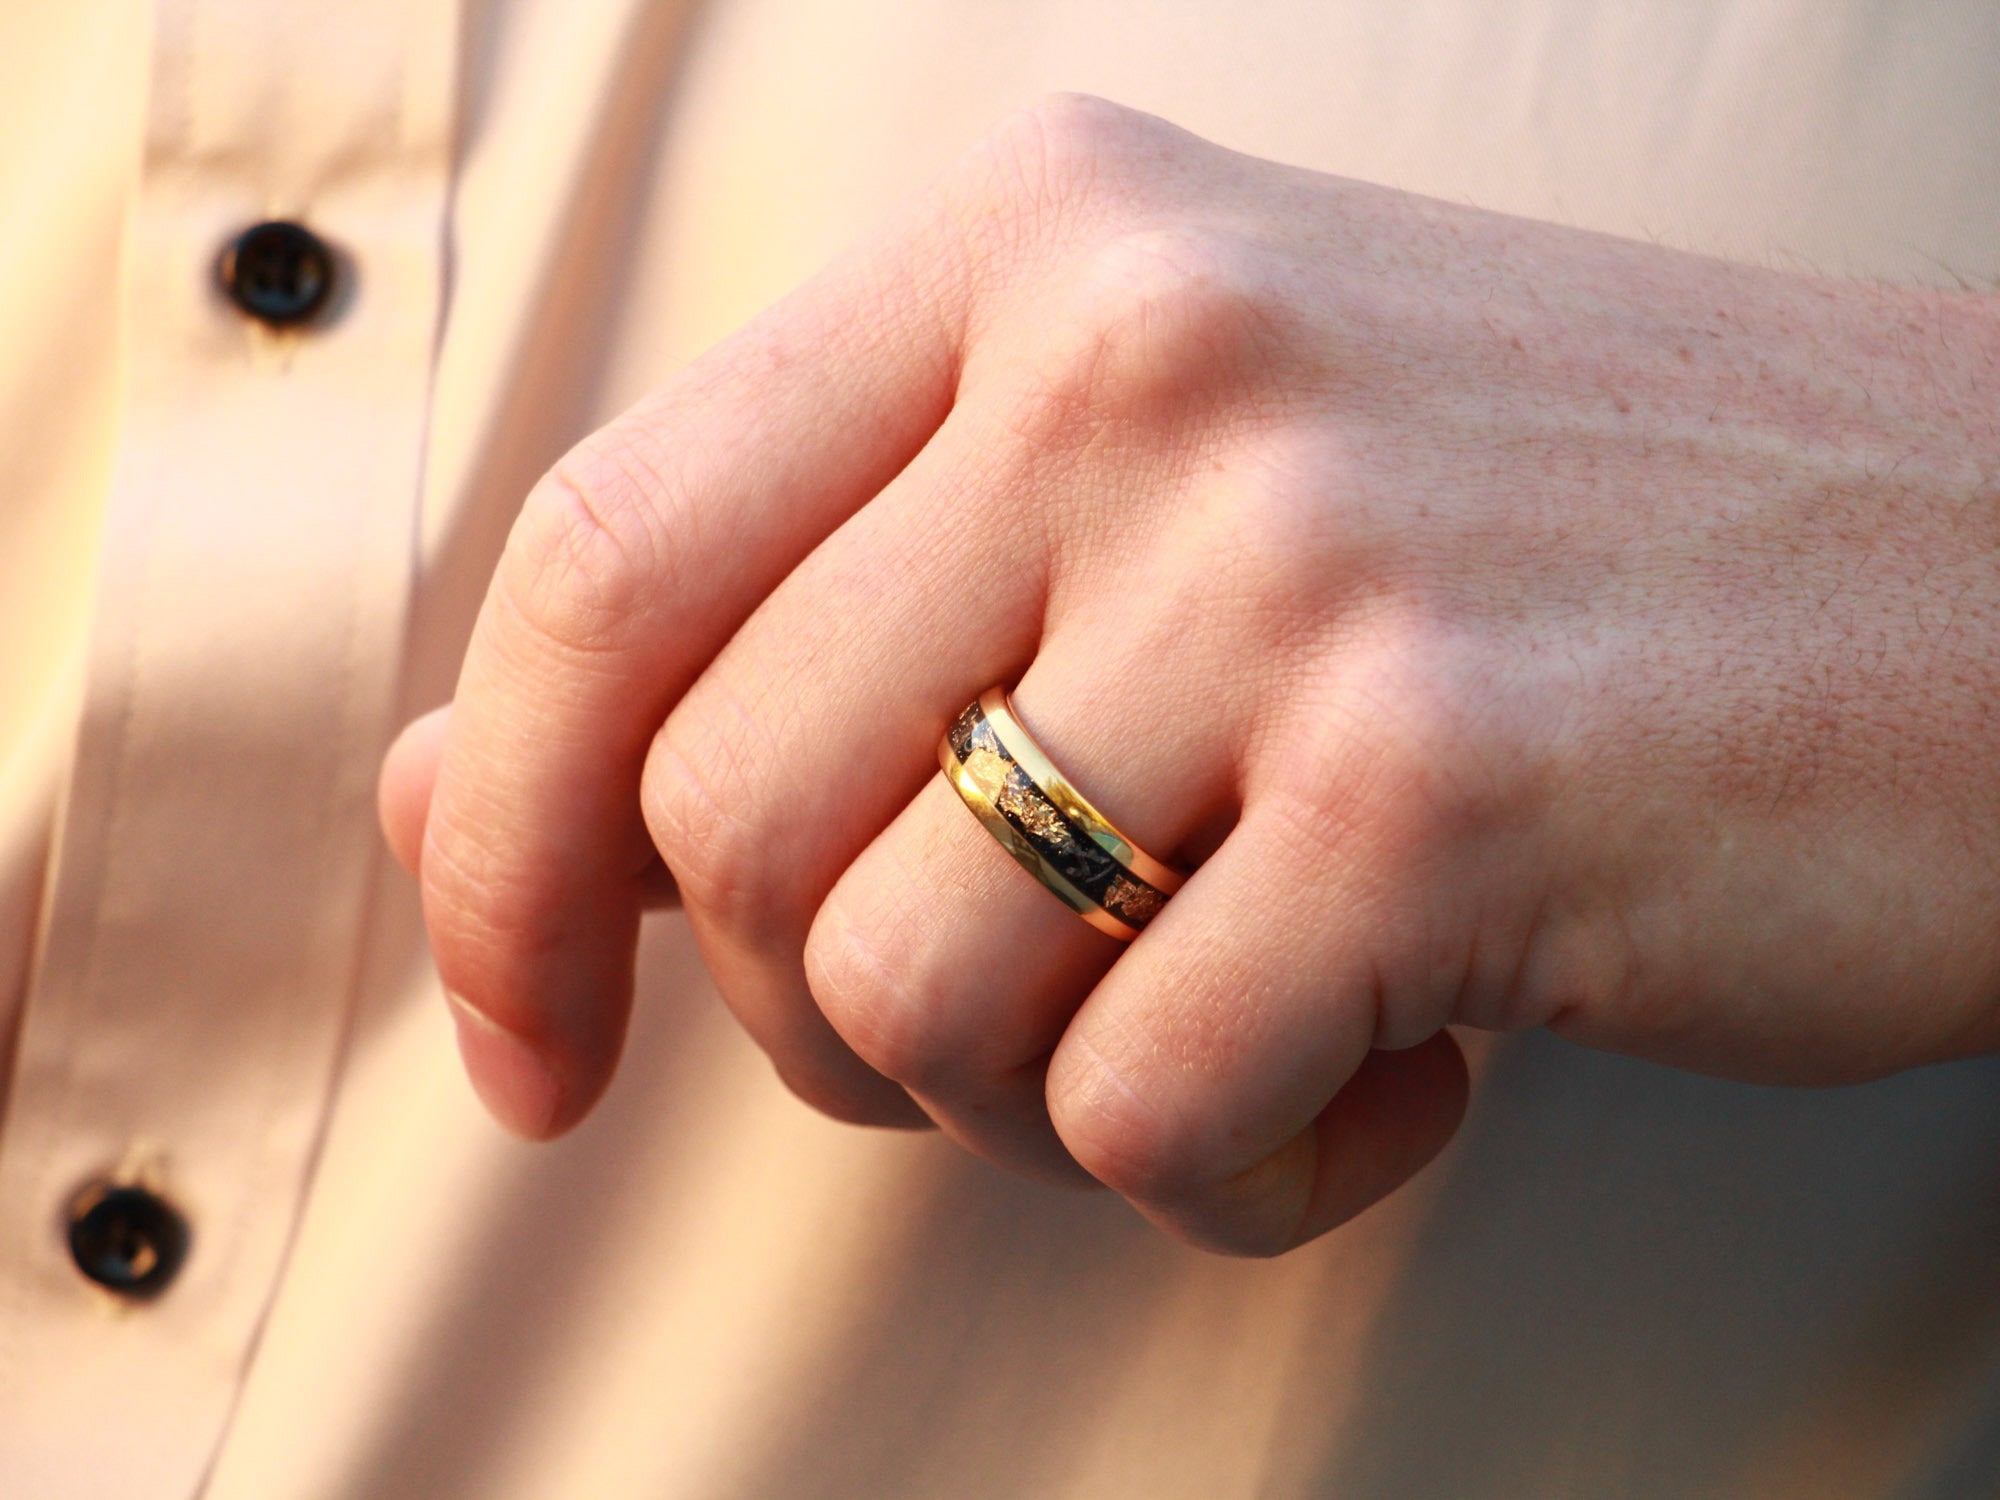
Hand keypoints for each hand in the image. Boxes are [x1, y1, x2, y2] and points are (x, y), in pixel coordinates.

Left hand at [382, 96, 1999, 1254]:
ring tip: (1232, 1012)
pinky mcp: (1442, 775)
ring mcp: (1292, 551)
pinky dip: (1237, 1167)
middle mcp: (1138, 350)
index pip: (604, 565)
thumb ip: (792, 627)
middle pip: (727, 824)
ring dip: (1033, 1096)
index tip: (529, 1039)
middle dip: (816, 1019)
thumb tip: (450, 794)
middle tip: (1015, 1019)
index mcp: (1033, 244)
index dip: (502, 844)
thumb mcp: (1140, 498)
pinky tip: (1398, 1056)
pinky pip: (1139, 1112)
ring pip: (905, 997)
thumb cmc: (1546, 548)